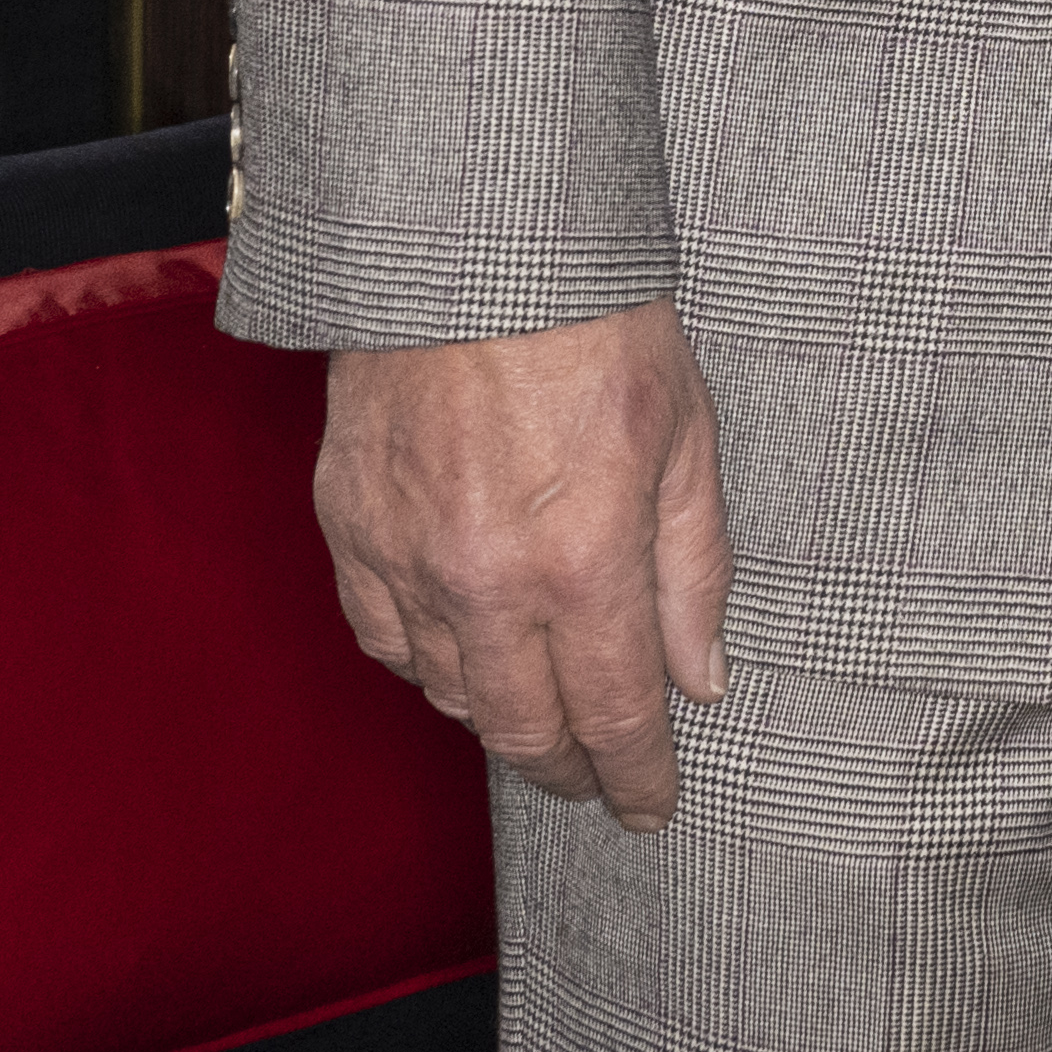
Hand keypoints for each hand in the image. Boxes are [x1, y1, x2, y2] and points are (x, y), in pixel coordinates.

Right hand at [314, 301, 731, 829]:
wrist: (468, 242)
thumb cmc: (595, 321)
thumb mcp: (685, 433)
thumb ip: (693, 569)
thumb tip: (701, 678)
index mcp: (583, 562)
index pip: (614, 715)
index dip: (637, 776)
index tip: (653, 809)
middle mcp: (486, 583)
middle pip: (524, 730)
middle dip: (567, 769)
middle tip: (595, 782)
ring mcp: (406, 561)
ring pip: (451, 693)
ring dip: (500, 717)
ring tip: (539, 715)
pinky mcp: (349, 528)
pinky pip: (386, 638)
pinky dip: (427, 663)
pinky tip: (461, 657)